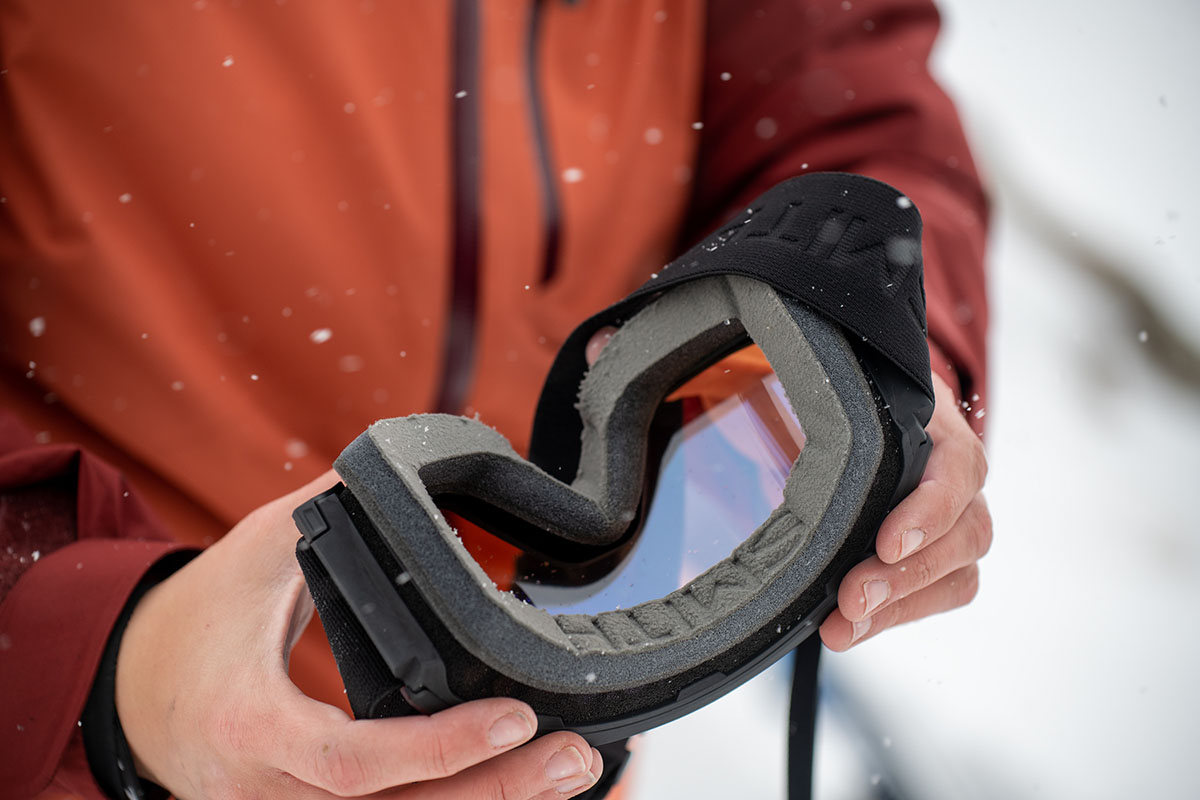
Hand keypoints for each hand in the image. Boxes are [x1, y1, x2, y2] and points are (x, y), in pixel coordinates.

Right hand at [115, 471, 602, 798]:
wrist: (134, 690)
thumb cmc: (198, 619)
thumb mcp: (255, 552)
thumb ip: (329, 511)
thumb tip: (406, 464)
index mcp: (253, 726)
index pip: (353, 760)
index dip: (439, 748)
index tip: (517, 716)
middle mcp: (270, 792)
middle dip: (498, 791)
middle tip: (576, 757)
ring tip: (571, 769)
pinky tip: (514, 780)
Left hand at [584, 327, 990, 649]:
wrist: (847, 369)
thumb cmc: (805, 358)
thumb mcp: (759, 342)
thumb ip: (688, 346)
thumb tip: (603, 347)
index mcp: (914, 400)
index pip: (953, 454)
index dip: (931, 501)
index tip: (882, 540)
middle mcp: (941, 451)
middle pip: (966, 522)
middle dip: (910, 573)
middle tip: (850, 602)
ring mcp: (941, 498)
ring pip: (961, 560)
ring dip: (906, 602)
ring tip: (844, 624)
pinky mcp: (928, 536)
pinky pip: (943, 583)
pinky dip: (904, 612)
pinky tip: (847, 627)